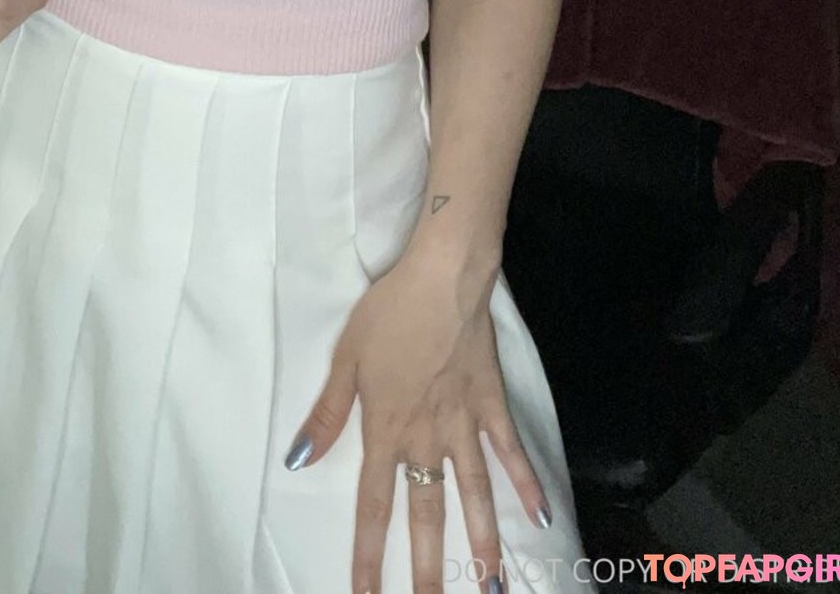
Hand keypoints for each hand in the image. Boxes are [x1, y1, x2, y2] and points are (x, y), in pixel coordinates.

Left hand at [283, 248, 552, 593]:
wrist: (443, 277)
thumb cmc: (388, 312)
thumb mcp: (346, 358)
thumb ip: (327, 413)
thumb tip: (297, 460)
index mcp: (386, 429)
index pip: (374, 504)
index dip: (369, 555)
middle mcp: (427, 437)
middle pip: (427, 512)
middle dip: (428, 567)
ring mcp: (465, 423)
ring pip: (475, 494)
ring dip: (484, 541)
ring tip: (492, 586)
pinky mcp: (493, 402)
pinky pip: (510, 450)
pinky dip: (526, 482)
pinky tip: (542, 515)